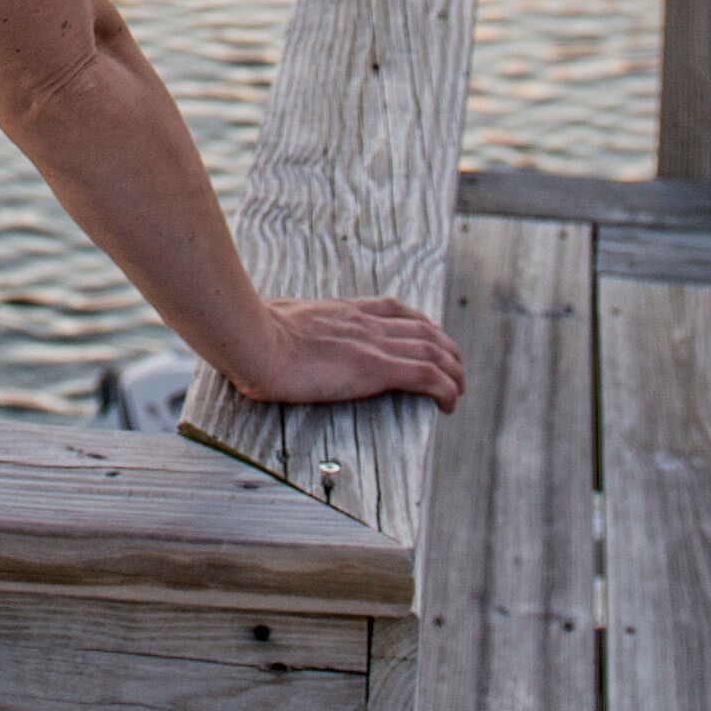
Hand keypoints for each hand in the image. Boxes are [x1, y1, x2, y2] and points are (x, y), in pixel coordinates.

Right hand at [214, 296, 464, 411]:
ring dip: (453, 369)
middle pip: (422, 328)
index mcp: (341, 311)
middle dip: (445, 347)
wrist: (253, 340)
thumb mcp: (272, 322)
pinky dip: (445, 388)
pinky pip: (426, 375)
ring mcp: (372, 344)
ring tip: (459, 388)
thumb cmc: (251, 335)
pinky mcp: (375, 368)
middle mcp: (364, 323)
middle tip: (455, 366)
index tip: (429, 332)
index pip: (392, 308)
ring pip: (433, 350)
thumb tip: (264, 334)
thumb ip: (282, 326)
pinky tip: (450, 402)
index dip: (418, 321)